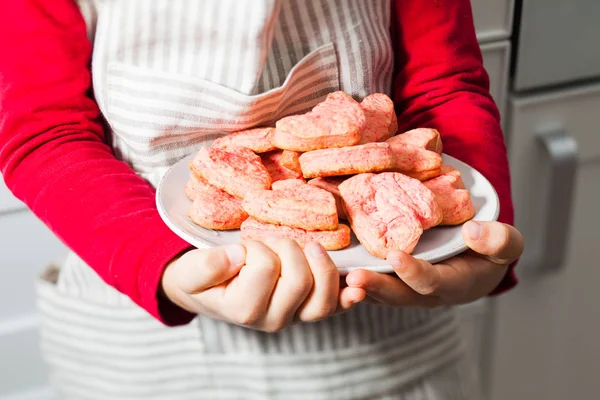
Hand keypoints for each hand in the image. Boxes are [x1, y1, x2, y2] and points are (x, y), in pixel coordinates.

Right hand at [162, 239, 364, 331]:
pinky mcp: (307, 309)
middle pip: (300, 280)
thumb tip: (237, 255)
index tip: (243, 245)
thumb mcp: (192, 270)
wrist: (207, 291)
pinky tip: (356, 286)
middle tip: (270, 240)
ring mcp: (293, 316)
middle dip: (287, 247)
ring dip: (319, 263)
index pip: (267, 268)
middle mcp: (272, 319)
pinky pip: (333, 307)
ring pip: (323, 297)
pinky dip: (347, 295)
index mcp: (244, 310)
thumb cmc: (201, 277)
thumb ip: (207, 265)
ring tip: (305, 247)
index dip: (257, 247)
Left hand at [345, 221, 523, 306]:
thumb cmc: (490, 251)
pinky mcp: (388, 279)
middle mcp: (423, 292)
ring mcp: (403, 288)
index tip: (396, 257)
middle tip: (353, 278)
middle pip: (396, 294)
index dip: (414, 273)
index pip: (431, 283)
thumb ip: (499, 241)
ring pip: (375, 292)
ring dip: (354, 287)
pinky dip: (346, 277)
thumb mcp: (507, 243)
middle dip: (374, 287)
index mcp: (452, 284)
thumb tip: (474, 233)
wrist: (475, 261)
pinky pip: (366, 281)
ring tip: (334, 277)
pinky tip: (325, 265)